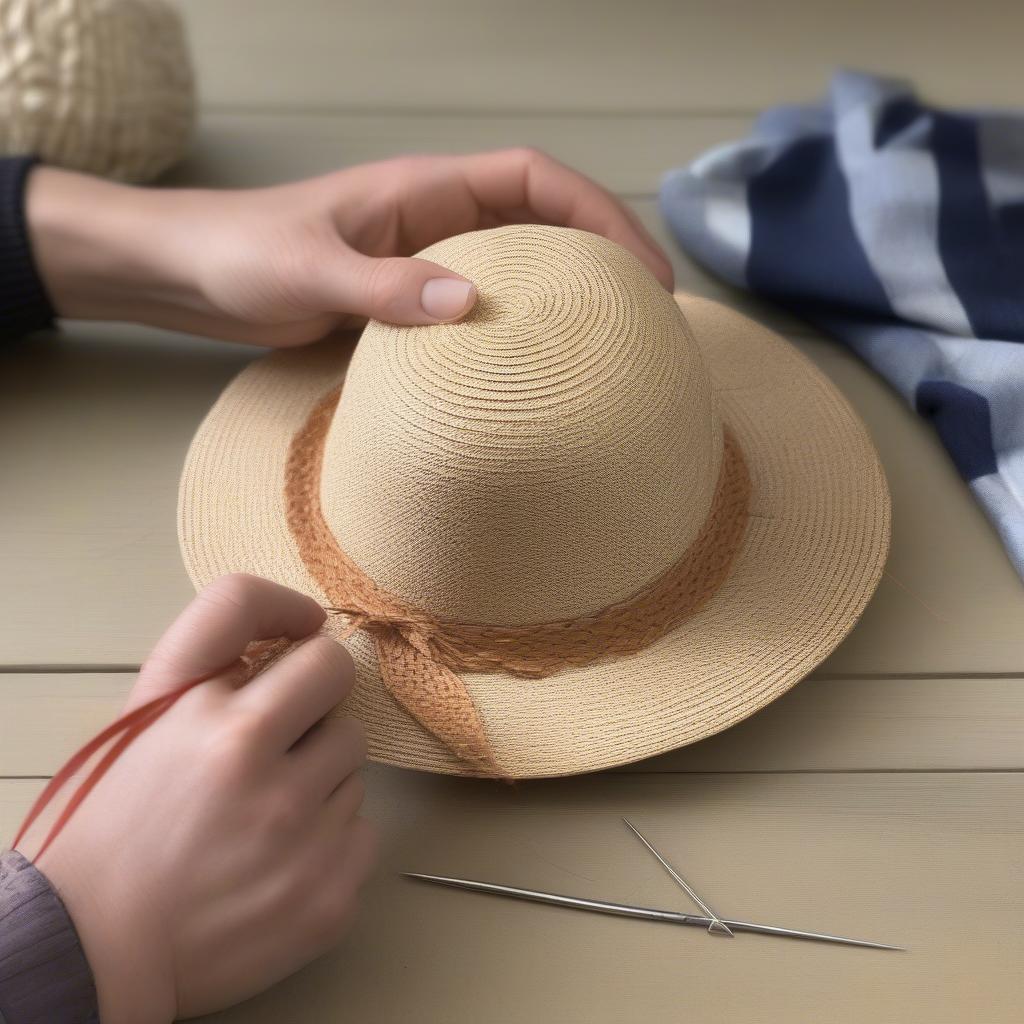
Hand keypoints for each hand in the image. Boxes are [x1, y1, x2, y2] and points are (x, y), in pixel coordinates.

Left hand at [26, 148, 673, 345]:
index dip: (599, 214)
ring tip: (610, 343)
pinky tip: (533, 367)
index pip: (536, 180)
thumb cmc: (240, 253)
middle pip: (545, 220)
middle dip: (604, 255)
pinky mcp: (407, 298)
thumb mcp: (311, 271)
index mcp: (426, 189)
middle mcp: (437, 217)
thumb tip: (474, 305)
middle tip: (649, 315)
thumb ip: (385, 288)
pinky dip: (519, 326)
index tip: (643, 268)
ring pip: (520, 264)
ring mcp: (426, 257)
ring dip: (567, 294)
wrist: (189, 271)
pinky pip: (482, 305)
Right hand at [28, 574, 376, 1023]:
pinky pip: (362, 830)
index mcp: (210, 719)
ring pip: (353, 764)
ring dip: (319, 778)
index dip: (300, 628)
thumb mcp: (143, 720)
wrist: (93, 949)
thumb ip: (211, 661)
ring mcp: (302, 833)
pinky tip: (279, 862)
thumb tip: (301, 628)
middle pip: (340, 684)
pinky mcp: (331, 893)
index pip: (308, 639)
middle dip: (314, 700)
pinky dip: (330, 840)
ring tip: (263, 815)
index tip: (300, 636)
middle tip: (280, 736)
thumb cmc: (113, 823)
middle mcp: (260, 765)